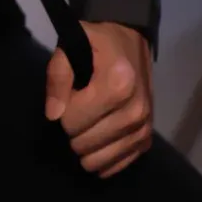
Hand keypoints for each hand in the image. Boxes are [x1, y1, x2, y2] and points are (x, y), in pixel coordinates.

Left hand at [45, 21, 153, 178]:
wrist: (129, 39)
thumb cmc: (96, 43)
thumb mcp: (69, 48)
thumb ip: (57, 79)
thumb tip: (53, 115)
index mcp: (117, 83)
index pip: (73, 121)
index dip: (62, 114)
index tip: (67, 102)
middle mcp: (135, 108)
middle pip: (87, 142)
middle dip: (73, 134)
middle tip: (75, 116)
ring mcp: (144, 124)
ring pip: (104, 158)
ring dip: (87, 152)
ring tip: (83, 135)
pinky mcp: (148, 135)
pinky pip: (124, 161)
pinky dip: (107, 162)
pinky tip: (97, 153)